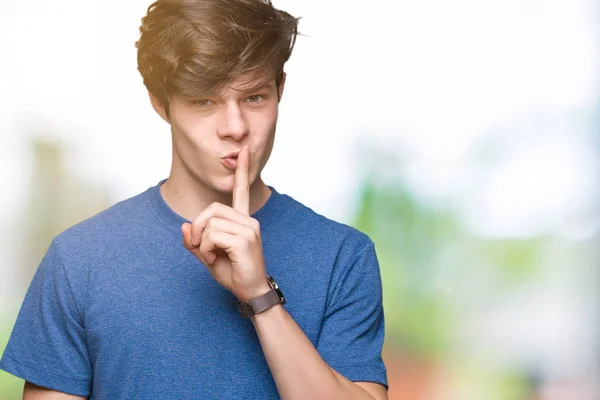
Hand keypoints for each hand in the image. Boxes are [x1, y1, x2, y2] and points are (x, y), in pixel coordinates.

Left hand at [181, 146, 269, 301]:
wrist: (250, 292)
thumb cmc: (234, 273)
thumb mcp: (208, 256)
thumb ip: (195, 241)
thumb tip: (185, 225)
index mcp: (242, 221)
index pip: (241, 191)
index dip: (241, 171)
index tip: (242, 150)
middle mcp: (248, 221)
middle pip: (211, 209)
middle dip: (198, 227)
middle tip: (200, 246)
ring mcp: (249, 229)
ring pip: (210, 223)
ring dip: (201, 242)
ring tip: (211, 255)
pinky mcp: (245, 240)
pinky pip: (212, 235)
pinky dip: (205, 248)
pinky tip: (214, 258)